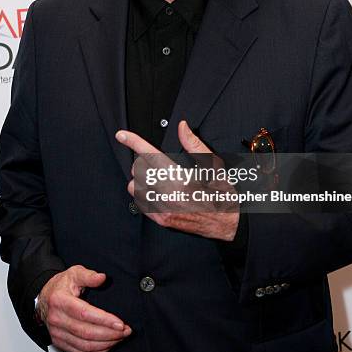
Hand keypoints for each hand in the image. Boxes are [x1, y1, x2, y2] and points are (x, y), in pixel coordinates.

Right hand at [36, 264, 131, 351]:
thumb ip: (89, 275)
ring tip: (120, 338)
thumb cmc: (61, 285)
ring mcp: (57, 333)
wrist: (44, 297)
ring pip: (84, 345)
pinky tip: (107, 345)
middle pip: (86, 332)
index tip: (120, 323)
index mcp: (60, 300)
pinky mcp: (59, 342)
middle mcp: (57, 319)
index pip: (85, 313)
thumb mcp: (74, 273)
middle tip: (125, 331)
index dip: (104, 320)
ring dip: (105, 344)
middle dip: (109, 334)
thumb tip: (102, 278)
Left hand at [116, 120, 239, 240]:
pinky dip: (144, 193)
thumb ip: (194, 145)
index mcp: (181, 180)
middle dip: (144, 162)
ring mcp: (163, 210)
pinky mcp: (161, 220)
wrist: (228, 224)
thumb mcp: (214, 166)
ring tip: (159, 177)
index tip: (122, 135)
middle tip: (160, 162)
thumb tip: (182, 127)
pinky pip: (140, 202)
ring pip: (135, 187)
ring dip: (142, 178)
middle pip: (139, 170)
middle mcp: (168, 196)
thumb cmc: (223, 195)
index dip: (134, 142)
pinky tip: (159, 191)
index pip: (150, 155)